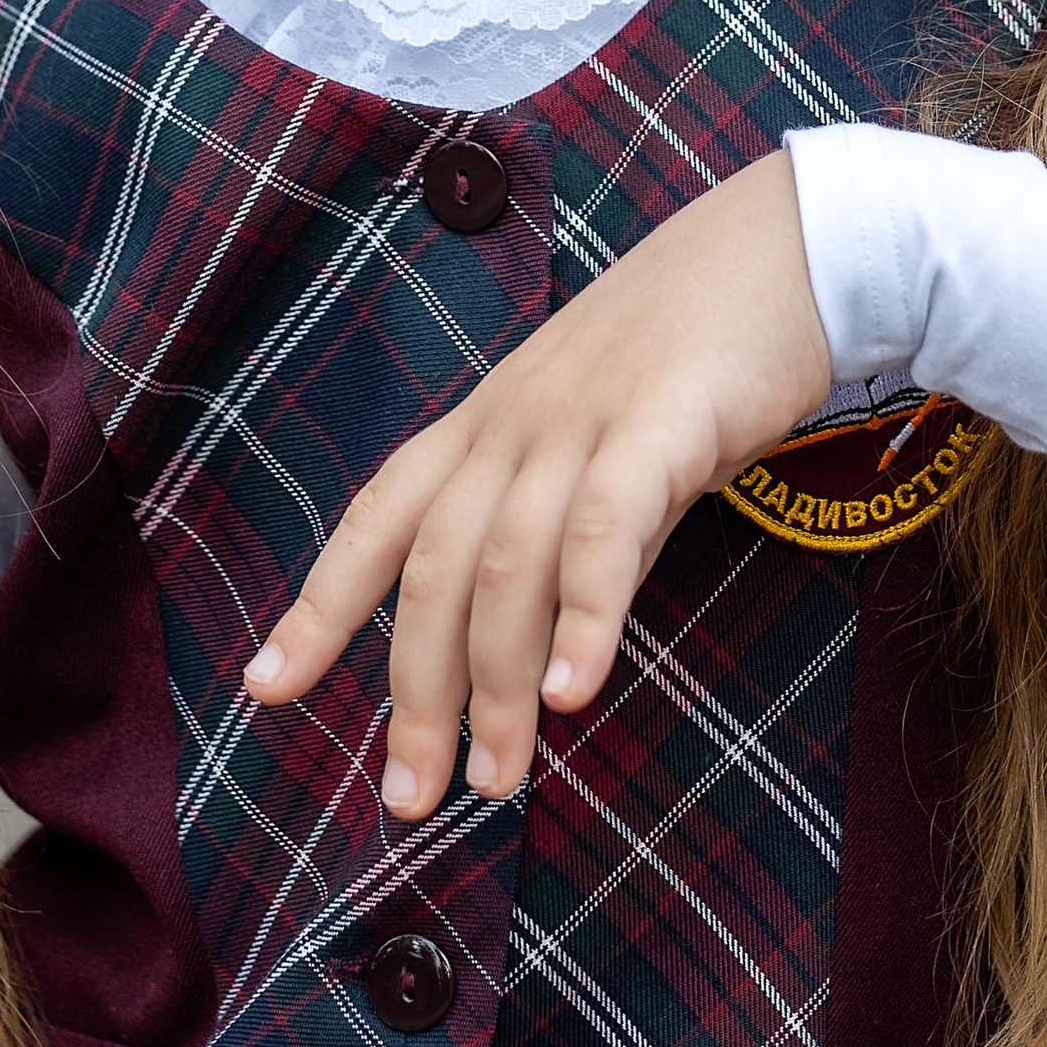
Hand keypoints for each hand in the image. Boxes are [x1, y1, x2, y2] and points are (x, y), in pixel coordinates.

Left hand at [243, 149, 831, 815]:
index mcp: (484, 425)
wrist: (782, 249)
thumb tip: (536, 647)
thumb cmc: (690, 356)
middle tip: (411, 798)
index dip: (319, 606)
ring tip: (496, 778)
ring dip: (494, 681)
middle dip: (415, 691)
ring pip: (507, 564)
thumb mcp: (601, 442)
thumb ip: (562, 531)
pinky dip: (582, 614)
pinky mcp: (659, 423)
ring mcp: (580, 420)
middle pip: (434, 567)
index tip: (265, 689)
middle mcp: (512, 424)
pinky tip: (574, 689)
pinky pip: (603, 529)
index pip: (378, 520)